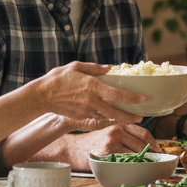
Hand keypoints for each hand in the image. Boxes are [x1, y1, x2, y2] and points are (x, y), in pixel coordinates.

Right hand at [30, 61, 146, 123]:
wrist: (41, 96)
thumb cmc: (58, 78)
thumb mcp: (76, 66)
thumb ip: (95, 68)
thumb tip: (110, 68)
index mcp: (93, 86)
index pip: (118, 94)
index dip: (134, 98)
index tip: (146, 99)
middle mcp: (91, 100)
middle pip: (116, 112)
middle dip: (131, 116)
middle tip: (142, 117)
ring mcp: (86, 111)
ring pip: (108, 118)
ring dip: (121, 119)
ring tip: (131, 118)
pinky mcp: (81, 117)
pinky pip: (98, 119)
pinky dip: (107, 119)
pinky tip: (114, 118)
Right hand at [61, 123, 161, 169]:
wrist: (72, 149)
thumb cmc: (91, 144)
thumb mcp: (108, 134)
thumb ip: (124, 136)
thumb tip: (146, 148)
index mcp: (119, 124)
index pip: (144, 133)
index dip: (154, 144)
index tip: (160, 153)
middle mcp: (117, 130)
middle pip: (142, 144)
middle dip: (151, 156)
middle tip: (155, 164)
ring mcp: (112, 140)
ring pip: (136, 154)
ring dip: (143, 163)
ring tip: (146, 169)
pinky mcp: (108, 151)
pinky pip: (126, 161)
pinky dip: (132, 167)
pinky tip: (133, 171)